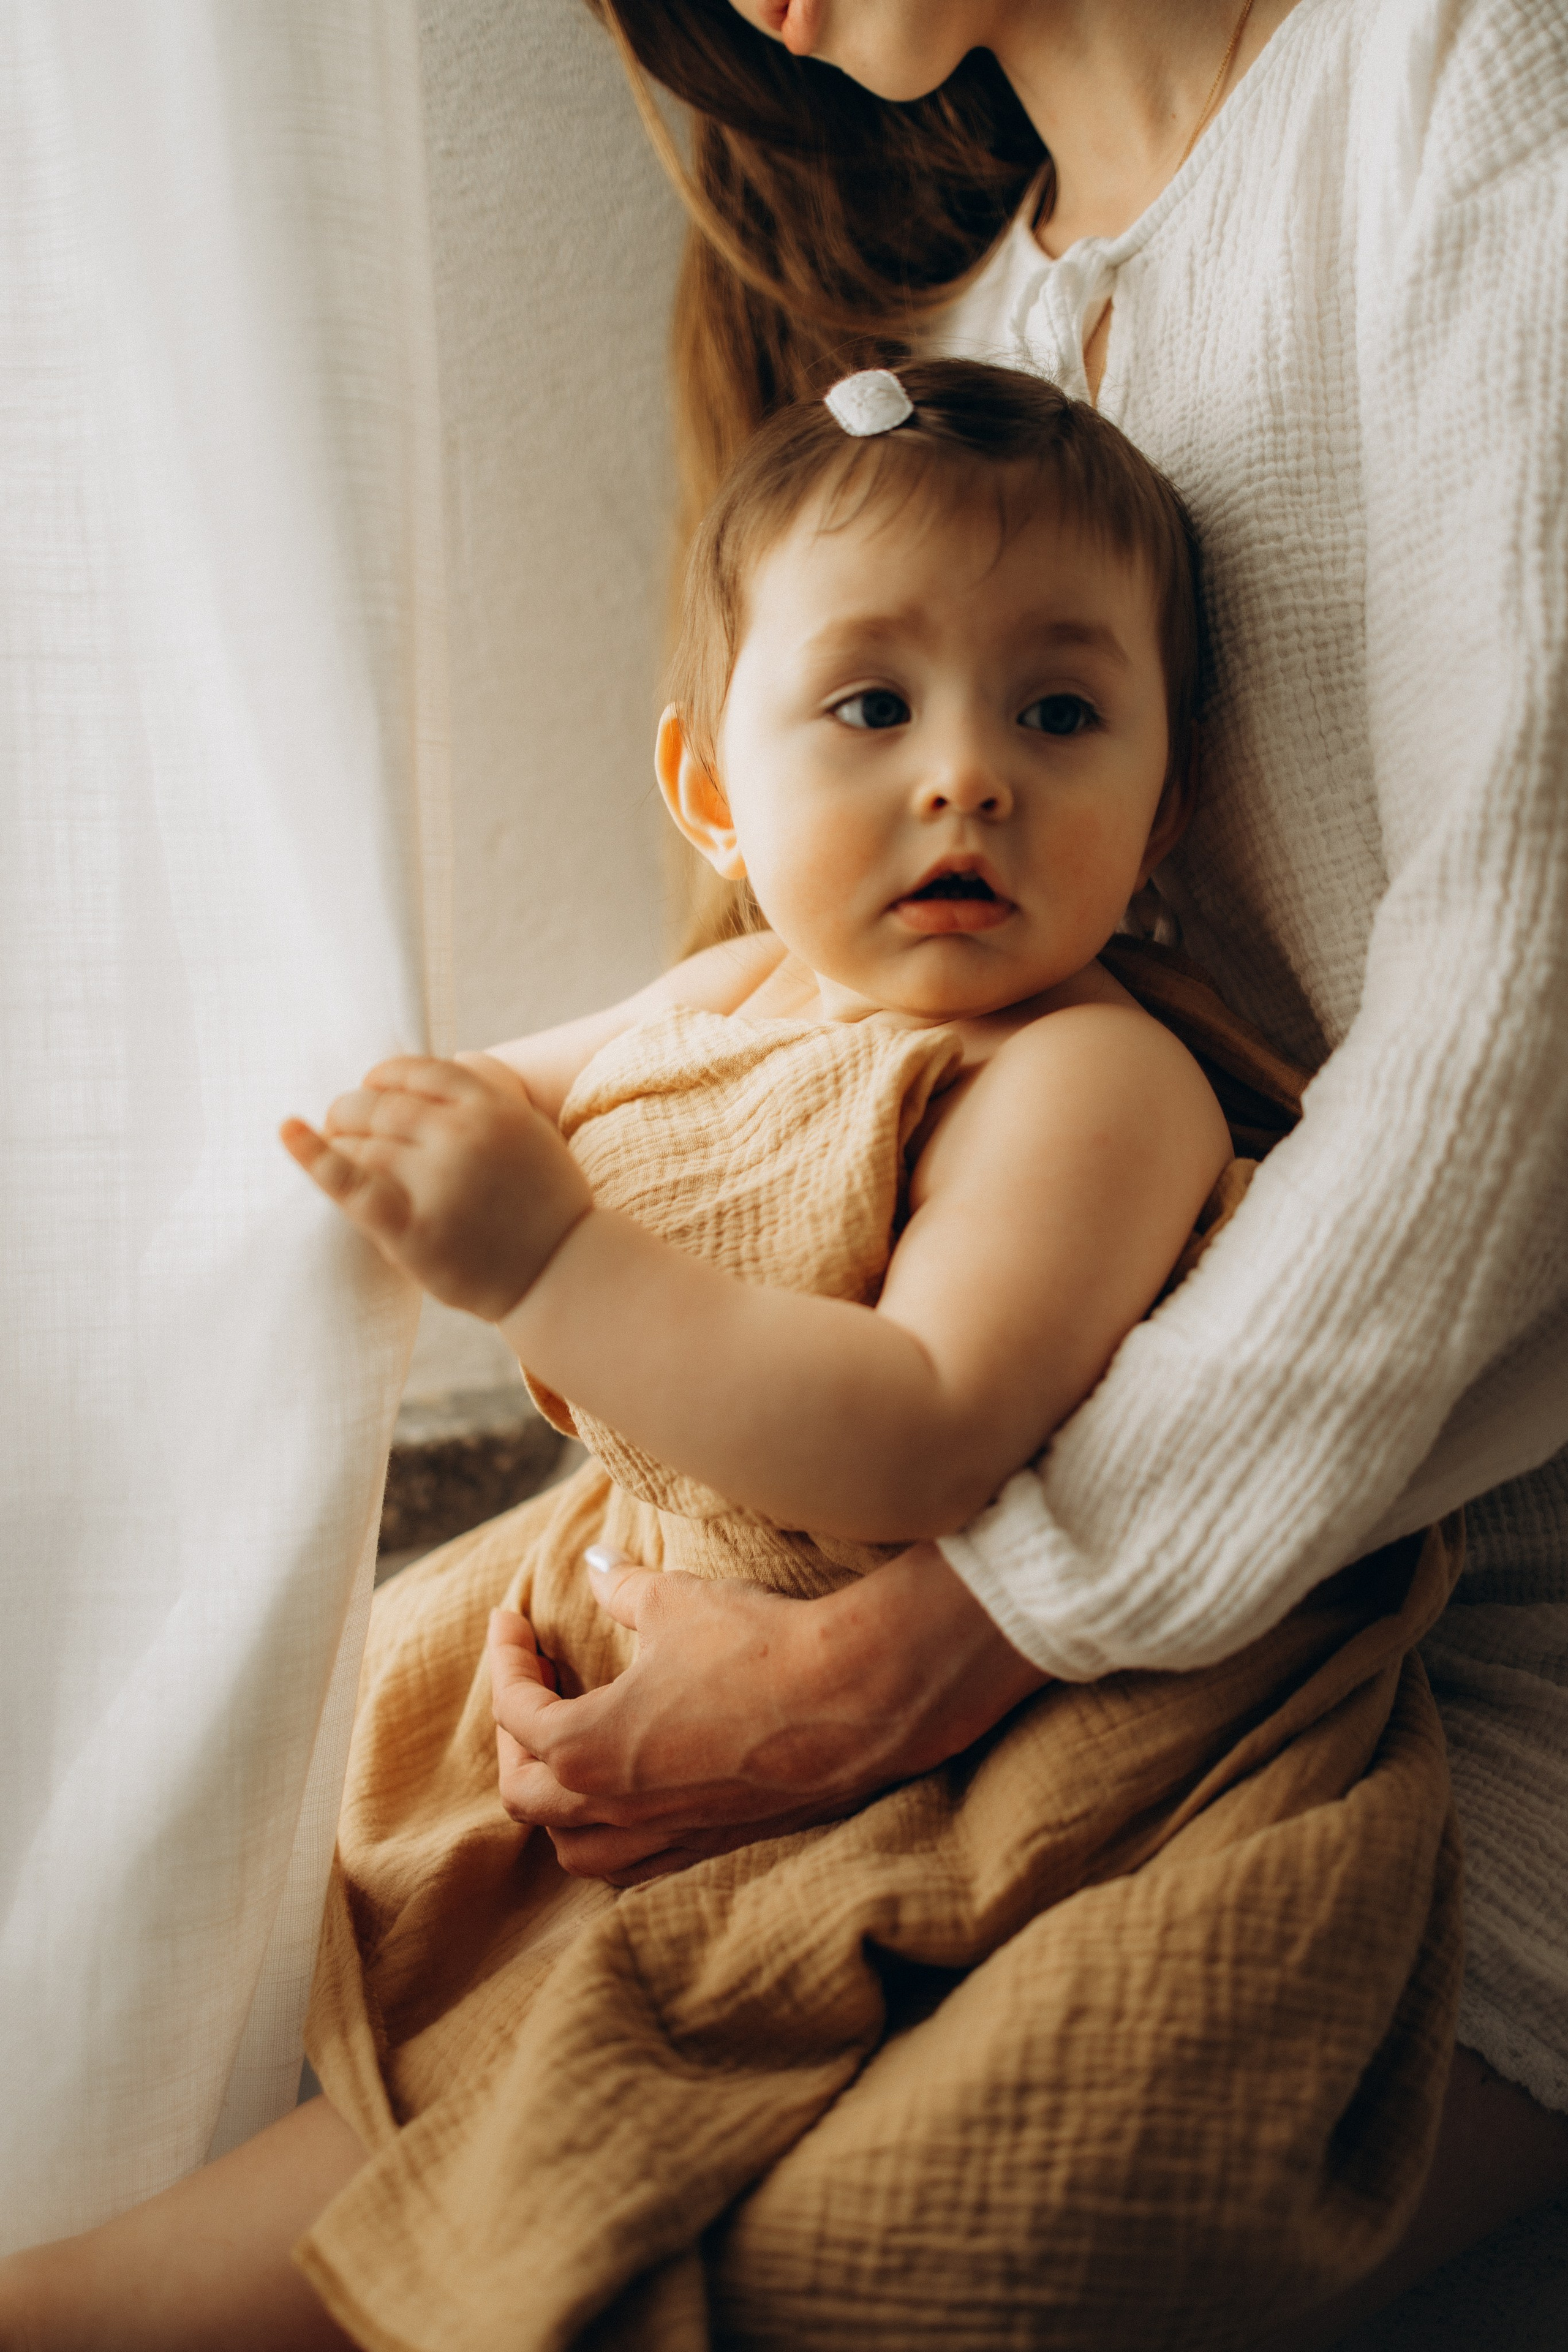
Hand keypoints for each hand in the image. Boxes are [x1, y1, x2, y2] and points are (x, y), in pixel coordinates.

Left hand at [280, 1053, 590, 1319]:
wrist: (562, 1274)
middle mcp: (464, 1137)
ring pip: (364, 1142)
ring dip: (341, 1140)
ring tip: (335, 1146)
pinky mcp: (413, 1229)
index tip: (371, 1086)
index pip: (417, 1071)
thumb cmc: (542, 1206)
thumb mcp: (528, 1134)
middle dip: (352, 1109)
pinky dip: (314, 1156)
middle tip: (341, 1121)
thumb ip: (480, 1106)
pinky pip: (351, 1184)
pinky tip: (288, 1132)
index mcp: (494, 1108)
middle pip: (382, 1105)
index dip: (384, 1076)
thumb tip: (414, 1087)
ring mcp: (438, 1183)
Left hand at [488, 1542, 1047, 1885]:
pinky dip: (612, 1838)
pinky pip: (636, 1864)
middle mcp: (618, 1808)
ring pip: (576, 1852)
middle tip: (532, 1684)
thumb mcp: (676, 1604)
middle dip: (515, 1739)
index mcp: (589, 1749)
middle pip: (526, 1795)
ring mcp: (668, 1835)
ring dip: (556, 1808)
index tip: (514, 1620)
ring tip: (566, 1755)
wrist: (857, 1698)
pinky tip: (629, 1796)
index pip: (515, 1714)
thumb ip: (625, 1590)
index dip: (506, 1661)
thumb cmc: (759, 1647)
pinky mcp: (714, 1845)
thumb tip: (597, 1567)